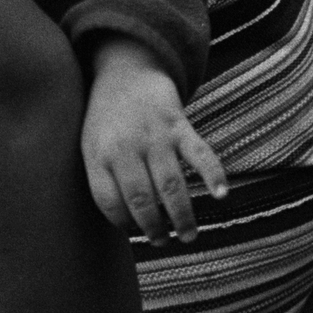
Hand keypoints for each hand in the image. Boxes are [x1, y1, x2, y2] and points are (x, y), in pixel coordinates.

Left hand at [80, 36, 227, 243]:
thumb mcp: (90, 145)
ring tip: (188, 237)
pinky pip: (199, 153)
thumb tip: (127, 225)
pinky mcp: (179, 125)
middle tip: (162, 242)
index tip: (134, 232)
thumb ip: (103, 179)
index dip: (123, 225)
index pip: (110, 203)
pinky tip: (222, 195)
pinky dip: (213, 175)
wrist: (125, 70)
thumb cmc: (107, 119)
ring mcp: (155, 136)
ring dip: (182, 217)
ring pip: (170, 185)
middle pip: (141, 199)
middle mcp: (126, 147)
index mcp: (99, 155)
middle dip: (154, 229)